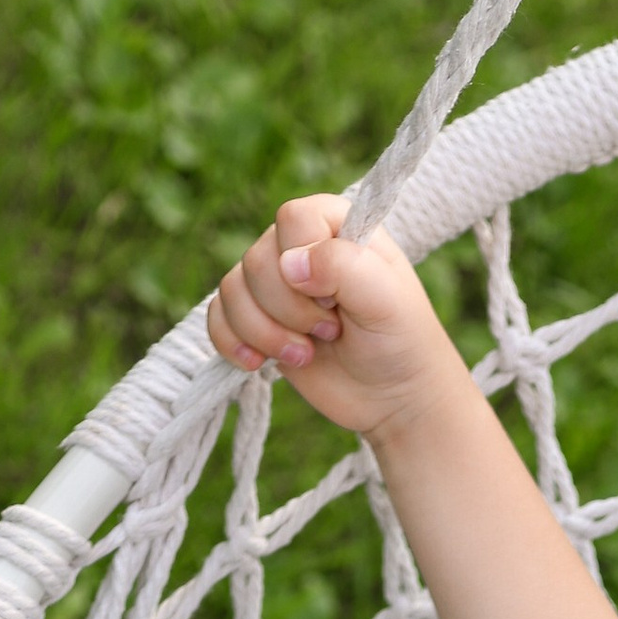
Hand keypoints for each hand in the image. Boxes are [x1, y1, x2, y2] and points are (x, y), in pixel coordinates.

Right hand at [207, 191, 466, 449]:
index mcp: (334, 223)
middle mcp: (298, 246)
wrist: (394, 399)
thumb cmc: (400, 342)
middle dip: (289, 310)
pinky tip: (259, 364)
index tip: (335, 300)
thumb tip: (290, 265)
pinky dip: (232, 344)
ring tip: (306, 354)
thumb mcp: (386, 300)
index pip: (292, 219)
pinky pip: (217, 318)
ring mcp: (274, 284)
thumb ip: (344, 266)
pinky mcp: (257, 320)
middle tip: (331, 331)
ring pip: (233, 291)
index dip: (304, 261)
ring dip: (265, 333)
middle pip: (257, 261)